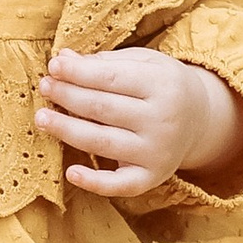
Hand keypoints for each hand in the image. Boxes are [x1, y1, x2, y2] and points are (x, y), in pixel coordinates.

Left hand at [34, 47, 242, 200]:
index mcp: (162, 84)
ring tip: (41, 118)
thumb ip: (104, 62)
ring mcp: (158, 151)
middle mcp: (162, 120)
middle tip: (44, 87)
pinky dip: (94, 182)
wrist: (200, 119)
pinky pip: (120, 184)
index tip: (53, 66)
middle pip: (102, 108)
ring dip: (67, 130)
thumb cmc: (160, 84)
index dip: (78, 72)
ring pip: (103, 142)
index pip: (110, 77)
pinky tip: (70, 172)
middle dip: (67, 96)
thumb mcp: (142, 63)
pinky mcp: (152, 177)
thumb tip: (62, 58)